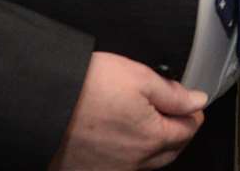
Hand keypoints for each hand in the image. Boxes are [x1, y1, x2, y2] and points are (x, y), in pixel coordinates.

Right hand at [49, 52, 206, 170]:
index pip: (187, 131)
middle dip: (178, 133)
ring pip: (146, 164)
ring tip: (151, 127)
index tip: (193, 105)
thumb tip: (197, 101)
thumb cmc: (86, 87)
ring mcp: (111, 170)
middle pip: (169, 151)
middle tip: (178, 116)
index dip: (193, 113)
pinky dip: (129, 158)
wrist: (42, 103)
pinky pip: (121, 169)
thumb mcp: (139, 77)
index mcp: (151, 138)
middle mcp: (134, 162)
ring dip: (155, 148)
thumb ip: (172, 93)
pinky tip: (123, 142)